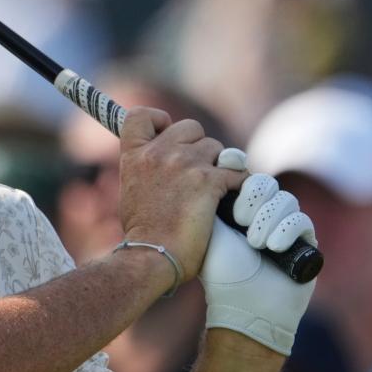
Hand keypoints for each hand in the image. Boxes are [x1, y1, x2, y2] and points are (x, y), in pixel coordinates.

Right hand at [117, 109, 245, 280]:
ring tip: (216, 191)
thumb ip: (146, 168)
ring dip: (220, 166)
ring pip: (218, 148)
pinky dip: (239, 185)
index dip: (160, 119)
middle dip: (199, 146)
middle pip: (191, 127)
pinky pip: (237, 171)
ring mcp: (184, 164)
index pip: (142, 115)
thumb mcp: (132, 190)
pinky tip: (234, 200)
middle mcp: (158, 153)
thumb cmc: (143, 233)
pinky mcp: (208, 181)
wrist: (151, 256)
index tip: (167, 133)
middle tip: (199, 171)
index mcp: (134, 155)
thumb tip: (162, 164)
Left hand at [198, 169, 316, 355]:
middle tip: (240, 221)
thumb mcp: (208, 232)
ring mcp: (285, 225)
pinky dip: (286, 231)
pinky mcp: (305, 241)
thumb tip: (209, 168)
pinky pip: (301, 220)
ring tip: (255, 244)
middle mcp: (262, 213)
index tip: (228, 164)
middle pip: (265, 183)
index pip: (243, 174)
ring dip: (267, 219)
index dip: (237, 166)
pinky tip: (273, 247)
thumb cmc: (221, 272)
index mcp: (238, 208)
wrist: (243, 305)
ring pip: (285, 200)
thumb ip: (209, 200)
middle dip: (253, 198)